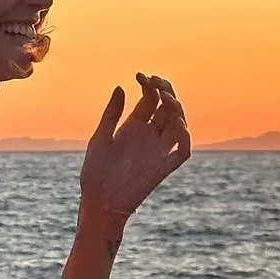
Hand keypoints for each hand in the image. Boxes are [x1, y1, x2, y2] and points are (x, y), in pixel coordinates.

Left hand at [79, 74, 190, 222]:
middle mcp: (148, 135)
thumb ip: (112, 114)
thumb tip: (121, 87)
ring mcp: (157, 150)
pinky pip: (182, 151)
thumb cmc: (95, 172)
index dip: (150, 84)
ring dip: (177, 109)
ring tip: (165, 97)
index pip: (150, 99)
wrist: (98, 202)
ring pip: (178, 124)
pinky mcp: (163, 168)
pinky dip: (184, 137)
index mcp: (133, 126)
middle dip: (166, 90)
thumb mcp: (100, 138)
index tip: (140, 75)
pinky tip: (176, 125)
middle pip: (167, 107)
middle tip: (155, 81)